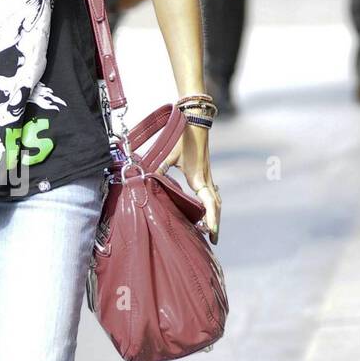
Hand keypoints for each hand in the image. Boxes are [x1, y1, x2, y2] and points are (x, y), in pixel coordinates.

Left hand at [154, 123, 220, 244]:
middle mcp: (206, 179)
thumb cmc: (182, 137)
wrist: (195, 120)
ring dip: (214, 215)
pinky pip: (212, 193)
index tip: (211, 233)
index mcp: (198, 178)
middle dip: (215, 223)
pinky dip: (211, 205)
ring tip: (211, 230)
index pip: (209, 203)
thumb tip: (144, 180)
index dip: (210, 219)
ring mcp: (208, 176)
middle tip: (214, 240)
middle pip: (215, 206)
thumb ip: (157, 168)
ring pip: (215, 201)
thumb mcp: (168, 154)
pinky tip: (207, 210)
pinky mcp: (206, 172)